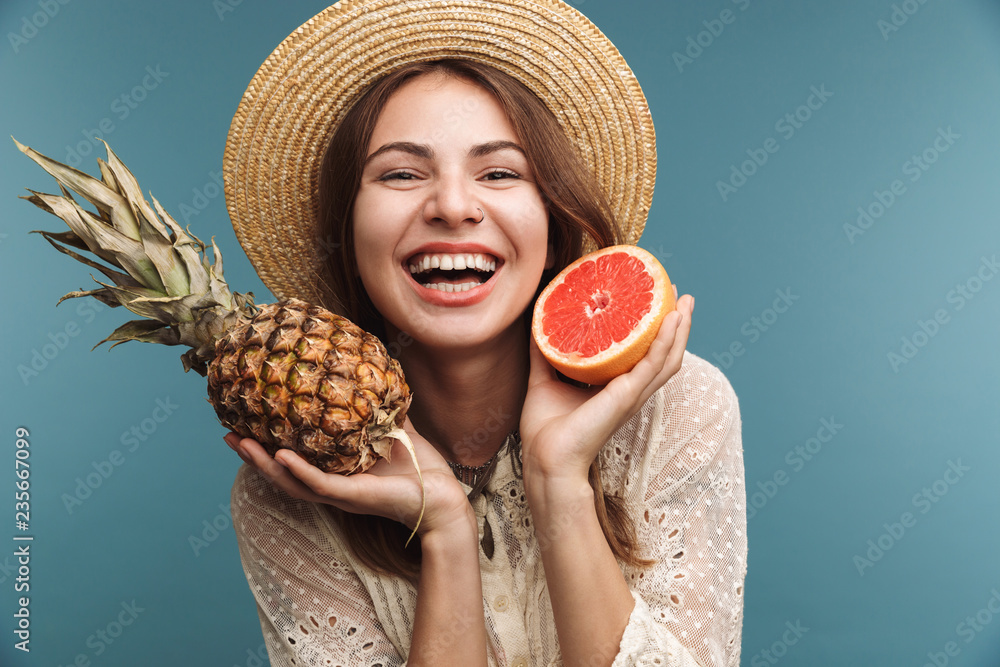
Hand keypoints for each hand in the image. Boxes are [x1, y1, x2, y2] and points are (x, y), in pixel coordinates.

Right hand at [224, 417, 472, 536]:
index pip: (293, 461)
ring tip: (240, 444)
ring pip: (290, 482)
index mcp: (335, 472)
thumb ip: (377, 407)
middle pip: (280, 474)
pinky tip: (281, 456)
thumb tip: (370, 370)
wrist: (442, 495)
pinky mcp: (351, 498)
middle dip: (252, 456)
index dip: (267, 446)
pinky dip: (298, 471)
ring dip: (264, 464)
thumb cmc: (419, 467)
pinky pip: (318, 485)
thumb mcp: (392, 429)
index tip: (243, 426)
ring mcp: (338, 494)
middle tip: (226, 436)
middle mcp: (330, 486)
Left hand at [519, 290, 693, 485]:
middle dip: (675, 326)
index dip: (652, 331)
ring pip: (668, 359)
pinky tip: (672, 321)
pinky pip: (653, 365)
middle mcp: (628, 390)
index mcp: (614, 388)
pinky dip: (665, 342)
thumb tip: (538, 325)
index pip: (642, 356)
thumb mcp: (545, 379)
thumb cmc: (546, 429)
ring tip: (685, 303)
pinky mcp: (627, 395)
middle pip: (663, 354)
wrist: (546, 456)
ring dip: (680, 330)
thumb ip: (544, 353)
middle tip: (679, 295)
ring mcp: (631, 393)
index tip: (654, 302)